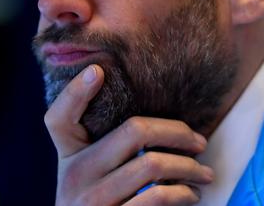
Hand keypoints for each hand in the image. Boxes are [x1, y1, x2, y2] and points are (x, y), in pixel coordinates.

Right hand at [44, 64, 213, 204]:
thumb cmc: (102, 200)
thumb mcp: (91, 172)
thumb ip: (108, 146)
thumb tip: (166, 121)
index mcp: (68, 155)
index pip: (58, 119)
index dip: (74, 93)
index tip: (97, 70)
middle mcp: (74, 175)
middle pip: (133, 131)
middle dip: (178, 132)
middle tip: (200, 142)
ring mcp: (91, 201)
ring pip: (152, 164)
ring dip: (190, 167)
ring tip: (205, 172)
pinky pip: (157, 196)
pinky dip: (183, 193)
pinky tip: (191, 194)